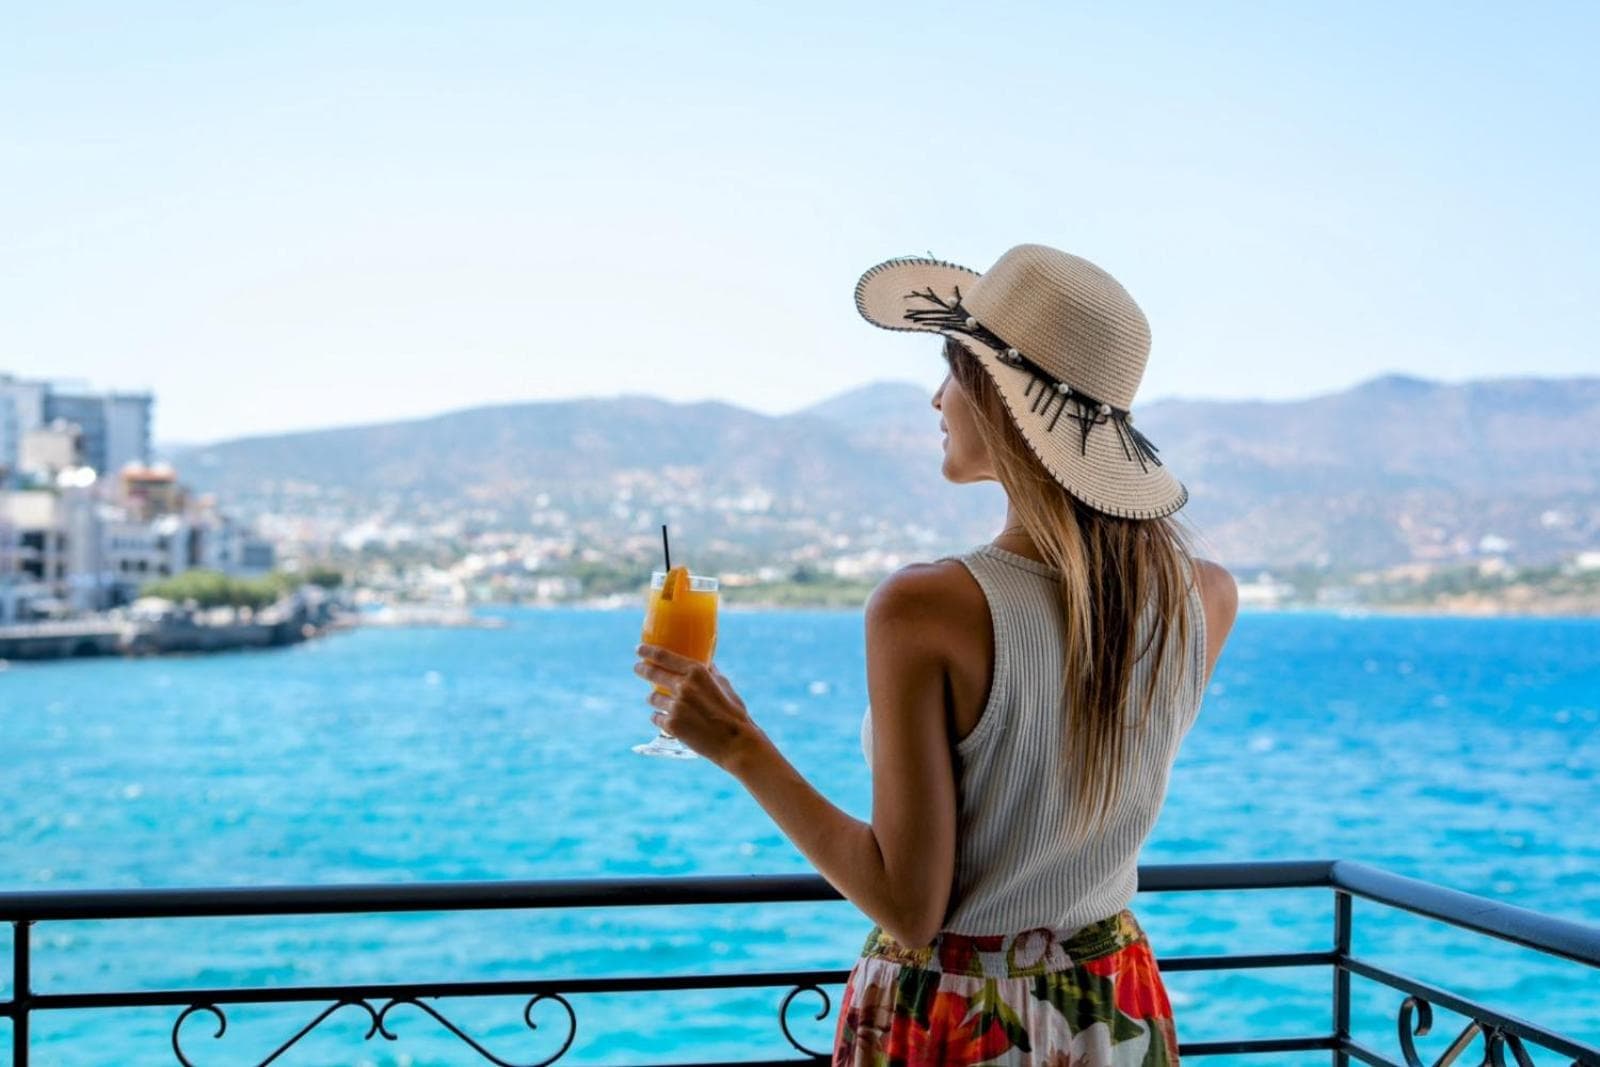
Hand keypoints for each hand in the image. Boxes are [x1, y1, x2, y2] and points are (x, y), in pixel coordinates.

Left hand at [634, 644, 765, 769]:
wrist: (736, 743)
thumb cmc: (734, 714)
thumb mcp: (725, 686)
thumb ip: (711, 673)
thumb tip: (706, 662)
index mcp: (697, 672)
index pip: (664, 656)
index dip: (648, 651)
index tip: (639, 649)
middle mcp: (683, 686)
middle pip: (652, 673)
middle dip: (642, 669)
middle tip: (638, 668)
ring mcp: (676, 706)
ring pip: (652, 698)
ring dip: (655, 699)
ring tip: (659, 701)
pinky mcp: (671, 725)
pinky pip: (656, 718)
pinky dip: (660, 718)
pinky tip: (666, 720)